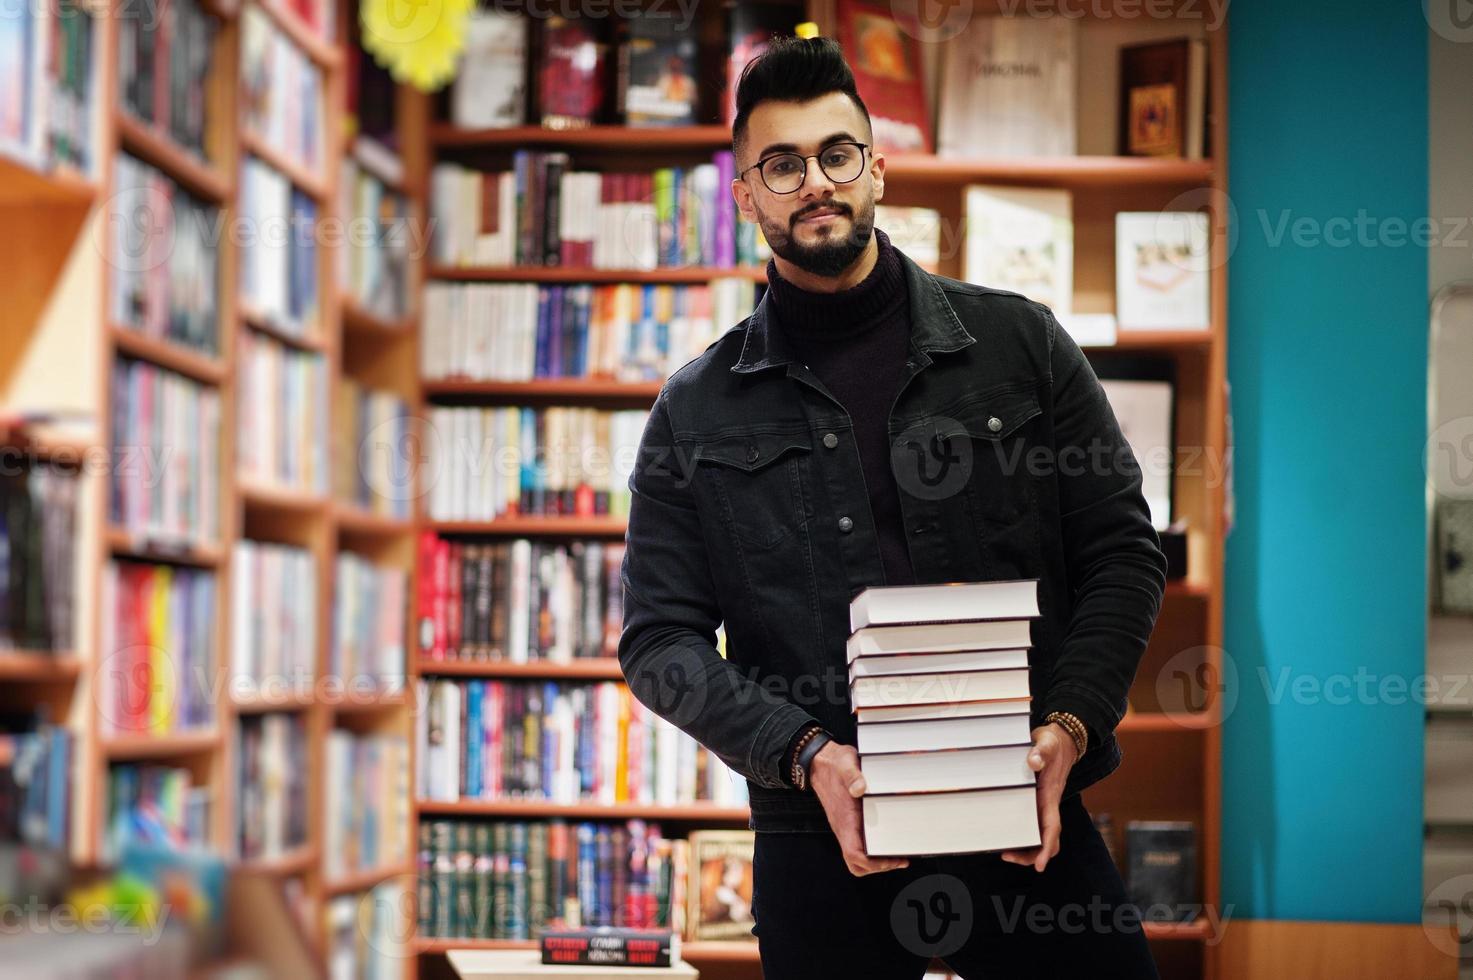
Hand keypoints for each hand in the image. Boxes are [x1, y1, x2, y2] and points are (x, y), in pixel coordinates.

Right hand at [809, 741, 909, 875]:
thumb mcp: (845, 764)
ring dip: (876, 860)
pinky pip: (860, 843)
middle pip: (857, 863)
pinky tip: (887, 838)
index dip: (873, 864)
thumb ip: (852, 775)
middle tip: (899, 859)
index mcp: (843, 820)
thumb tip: (860, 788)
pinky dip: (874, 848)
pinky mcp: (850, 821)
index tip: (893, 859)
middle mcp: (844, 827)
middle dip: (878, 867)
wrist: (820, 763)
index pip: (854, 855)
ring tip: (895, 854)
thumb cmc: (833, 765)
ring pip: (858, 856)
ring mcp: (846, 826)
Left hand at [999, 722, 1078, 872]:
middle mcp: (1049, 804)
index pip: (1052, 826)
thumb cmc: (1053, 742)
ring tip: (1006, 852)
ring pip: (1041, 835)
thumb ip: (1040, 751)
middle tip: (1008, 856)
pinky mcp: (1038, 801)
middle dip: (1032, 854)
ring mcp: (1044, 804)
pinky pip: (1034, 824)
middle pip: (1047, 838)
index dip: (1046, 846)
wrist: (1062, 739)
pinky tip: (1009, 835)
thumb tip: (1033, 761)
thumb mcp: (1047, 742)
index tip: (1039, 864)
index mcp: (1051, 794)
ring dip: (1028, 848)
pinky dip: (1025, 835)